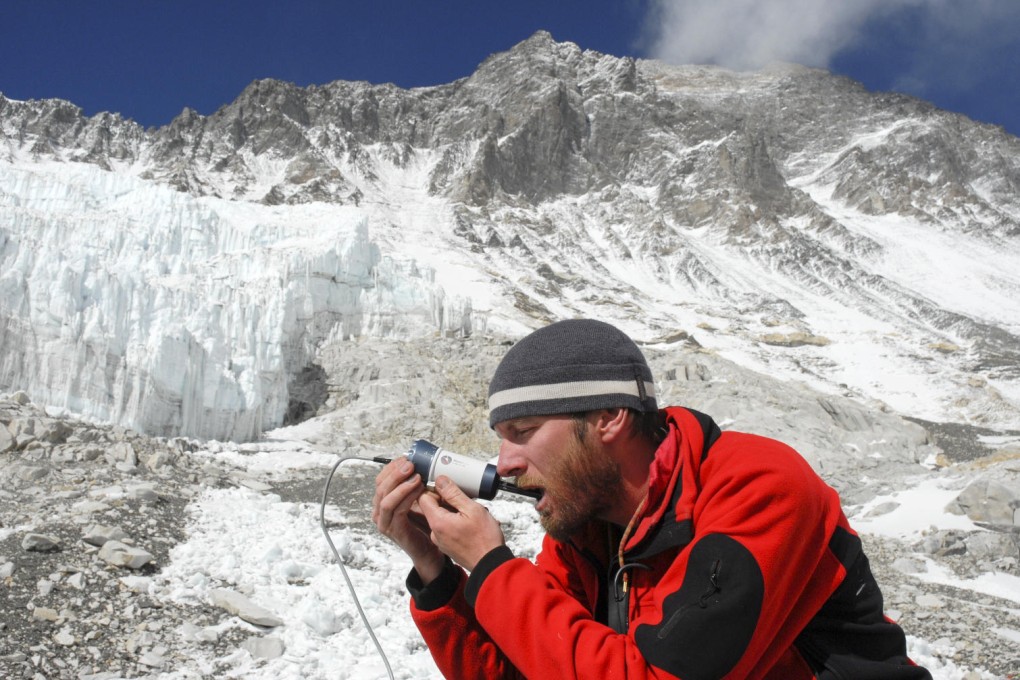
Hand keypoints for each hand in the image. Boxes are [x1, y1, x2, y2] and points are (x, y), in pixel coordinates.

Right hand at [372, 459, 444, 582]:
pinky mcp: (393, 530)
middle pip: (381, 486)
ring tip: (417, 476)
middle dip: (396, 473)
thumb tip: (419, 463)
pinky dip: (407, 497)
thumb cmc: (423, 524)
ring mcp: (384, 521)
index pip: (381, 478)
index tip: (407, 458)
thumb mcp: (416, 500)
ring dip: (401, 484)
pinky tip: (419, 489)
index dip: (393, 467)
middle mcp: (379, 511)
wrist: (428, 550)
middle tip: (411, 464)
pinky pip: (396, 510)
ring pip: (385, 498)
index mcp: (382, 501)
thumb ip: (413, 485)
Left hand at [418, 476, 505, 571]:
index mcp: (438, 522)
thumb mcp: (472, 509)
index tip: (449, 489)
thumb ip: (453, 493)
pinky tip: (470, 524)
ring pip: (441, 518)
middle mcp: (435, 533)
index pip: (423, 498)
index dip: (435, 490)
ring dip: (454, 512)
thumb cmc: (485, 540)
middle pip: (432, 508)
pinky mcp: (447, 546)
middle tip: (465, 502)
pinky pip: (446, 528)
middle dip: (448, 501)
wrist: (491, 565)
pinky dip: (456, 523)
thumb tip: (440, 480)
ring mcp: (440, 541)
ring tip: (471, 515)